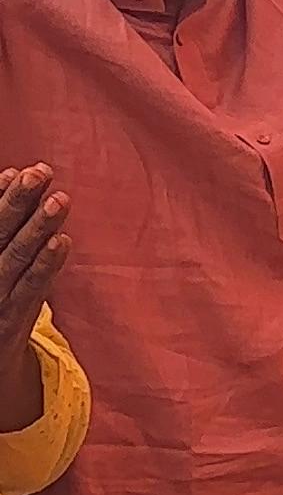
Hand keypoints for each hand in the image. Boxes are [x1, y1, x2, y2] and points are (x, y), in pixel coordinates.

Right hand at [0, 168, 66, 431]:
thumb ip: (2, 230)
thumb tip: (13, 176)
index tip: (17, 171)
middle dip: (16, 204)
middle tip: (39, 173)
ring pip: (15, 261)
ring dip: (38, 229)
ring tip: (60, 199)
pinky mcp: (11, 323)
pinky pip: (31, 292)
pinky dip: (47, 267)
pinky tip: (63, 241)